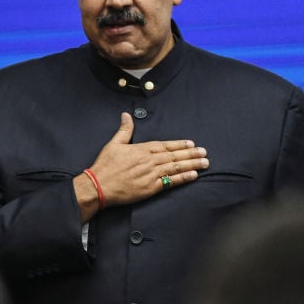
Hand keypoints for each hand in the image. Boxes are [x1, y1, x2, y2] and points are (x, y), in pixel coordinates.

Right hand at [86, 112, 208, 207]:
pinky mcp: (150, 188)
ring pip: (176, 168)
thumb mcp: (114, 143)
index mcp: (142, 149)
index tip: (192, 143)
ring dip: (192, 164)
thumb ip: (124, 130)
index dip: (180, 144)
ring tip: (204, 163)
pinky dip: (183, 178)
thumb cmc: (105, 165)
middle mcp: (149, 160)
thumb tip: (126, 114)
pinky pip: (170, 182)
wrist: (99, 186)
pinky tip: (193, 175)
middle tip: (205, 152)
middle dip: (191, 154)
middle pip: (175, 156)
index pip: (166, 145)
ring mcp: (151, 174)